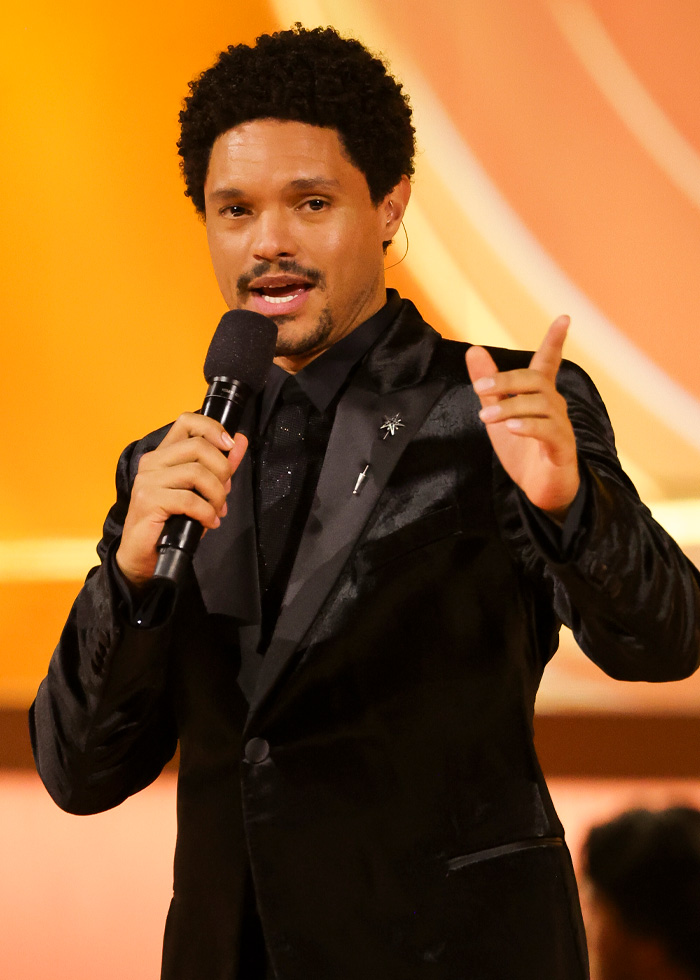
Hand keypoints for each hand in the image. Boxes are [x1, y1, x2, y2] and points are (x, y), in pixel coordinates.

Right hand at [115, 414, 247, 587]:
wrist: (143, 556)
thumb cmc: (171, 522)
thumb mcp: (201, 491)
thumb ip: (219, 466)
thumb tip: (240, 441)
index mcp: (163, 454)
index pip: (187, 422)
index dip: (213, 428)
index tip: (230, 446)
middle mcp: (152, 462)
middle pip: (198, 446)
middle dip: (223, 469)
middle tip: (225, 492)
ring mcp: (148, 480)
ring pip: (197, 473)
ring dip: (217, 495)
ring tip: (218, 511)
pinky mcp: (149, 501)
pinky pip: (190, 500)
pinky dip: (207, 513)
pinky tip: (210, 523)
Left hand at [465, 315, 578, 520]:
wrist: (540, 490)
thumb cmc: (522, 449)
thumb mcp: (498, 413)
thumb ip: (488, 384)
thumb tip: (473, 349)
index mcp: (540, 395)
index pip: (549, 362)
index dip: (555, 341)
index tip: (564, 318)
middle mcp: (555, 405)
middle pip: (535, 380)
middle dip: (507, 380)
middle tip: (480, 388)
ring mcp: (561, 427)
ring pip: (540, 404)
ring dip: (510, 406)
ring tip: (486, 416)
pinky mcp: (561, 448)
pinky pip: (548, 431)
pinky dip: (529, 426)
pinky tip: (511, 427)